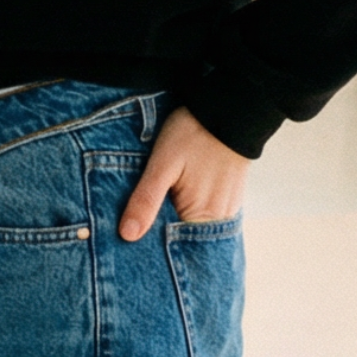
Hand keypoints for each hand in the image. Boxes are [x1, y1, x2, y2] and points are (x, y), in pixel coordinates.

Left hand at [118, 107, 248, 240]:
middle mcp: (218, 221)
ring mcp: (227, 210)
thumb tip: (127, 235)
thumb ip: (147, 200)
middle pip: (184, 239)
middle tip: (136, 225)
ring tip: (156, 210)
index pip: (171, 247)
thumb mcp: (162, 163)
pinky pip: (205, 215)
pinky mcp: (229, 198)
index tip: (129, 241)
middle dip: (162, 236)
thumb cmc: (193, 133)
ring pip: (193, 227)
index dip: (149, 245)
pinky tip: (175, 200)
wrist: (227, 109)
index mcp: (201, 217)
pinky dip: (188, 212)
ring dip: (175, 222)